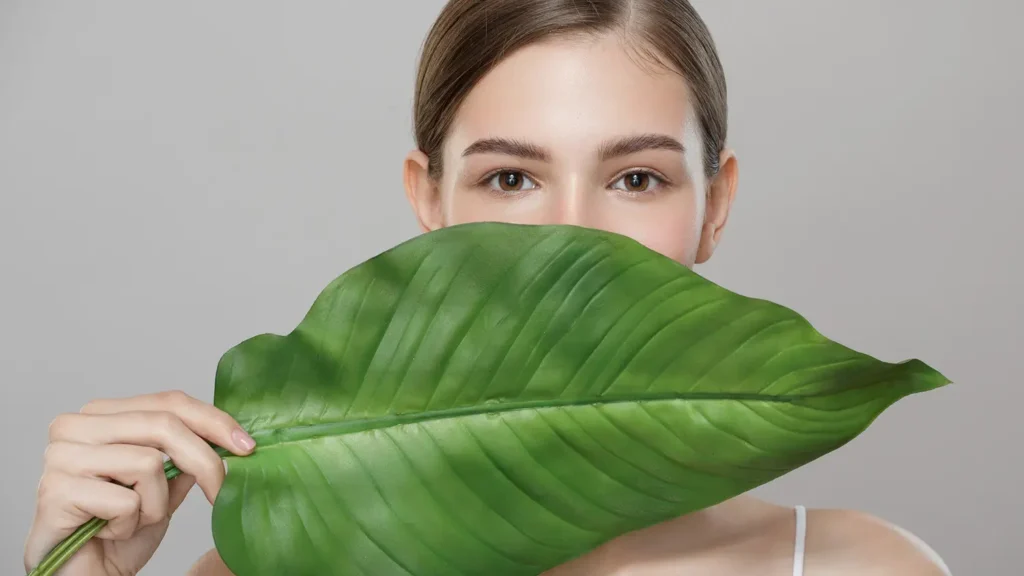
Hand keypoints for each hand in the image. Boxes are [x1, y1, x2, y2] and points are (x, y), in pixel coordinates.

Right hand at [24, 391, 255, 574]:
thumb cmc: (118, 531)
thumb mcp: (164, 487)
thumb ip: (186, 456)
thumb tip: (229, 437)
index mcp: (100, 415)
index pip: (167, 402)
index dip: (213, 421)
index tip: (247, 446)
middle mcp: (74, 427)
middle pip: (163, 425)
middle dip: (204, 462)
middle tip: (219, 492)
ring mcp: (60, 456)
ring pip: (147, 463)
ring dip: (155, 505)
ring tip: (132, 520)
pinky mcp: (55, 491)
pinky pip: (125, 501)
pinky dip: (130, 524)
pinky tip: (109, 531)